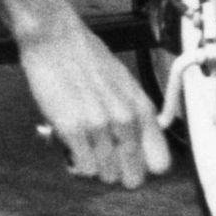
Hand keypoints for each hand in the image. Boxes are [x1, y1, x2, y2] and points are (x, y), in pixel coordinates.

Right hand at [24, 14, 170, 186]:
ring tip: (82, 146)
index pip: (160, 162)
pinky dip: (76, 162)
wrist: (56, 38)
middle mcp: (125, 119)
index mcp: (141, 108)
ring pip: (106, 174)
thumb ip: (134, 116)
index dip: (144, 167)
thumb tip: (136, 150)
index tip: (130, 164)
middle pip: (133, 176)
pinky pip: (83, 167)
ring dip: (93, 167)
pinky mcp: (73, 129)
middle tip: (102, 159)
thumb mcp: (124, 85)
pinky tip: (70, 145)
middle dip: (117, 173)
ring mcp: (99, 125)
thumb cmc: (87, 59)